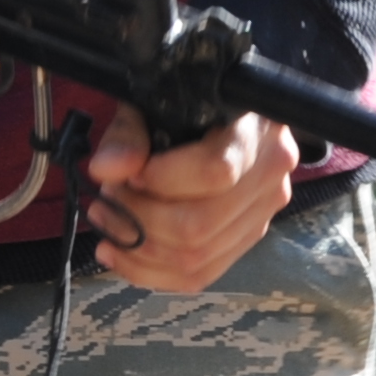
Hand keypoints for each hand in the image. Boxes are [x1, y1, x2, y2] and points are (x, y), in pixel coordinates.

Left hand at [80, 103, 298, 292]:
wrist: (227, 114)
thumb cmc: (187, 100)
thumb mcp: (154, 101)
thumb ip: (129, 133)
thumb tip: (105, 171)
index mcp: (256, 129)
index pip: (215, 171)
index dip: (162, 180)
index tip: (126, 174)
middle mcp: (271, 175)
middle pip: (202, 223)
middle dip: (140, 221)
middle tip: (104, 203)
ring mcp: (264, 213)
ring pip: (200, 256)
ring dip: (140, 250)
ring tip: (108, 224)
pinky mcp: (247, 239)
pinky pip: (202, 274)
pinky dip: (153, 273)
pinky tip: (121, 255)